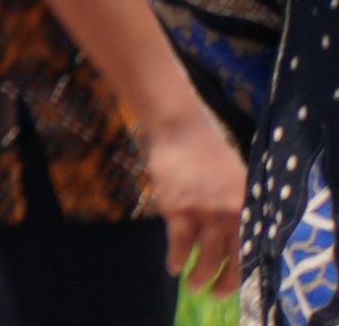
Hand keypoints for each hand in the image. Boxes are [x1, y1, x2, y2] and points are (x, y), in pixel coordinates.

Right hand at [146, 104, 244, 295]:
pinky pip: (179, 243)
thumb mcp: (236, 179)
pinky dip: (175, 258)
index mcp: (247, 206)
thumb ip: (237, 206)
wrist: (180, 130)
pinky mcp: (177, 209)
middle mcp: (230, 213)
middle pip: (230, 258)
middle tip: (215, 294)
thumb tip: (235, 234)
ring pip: (204, 256)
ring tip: (194, 285)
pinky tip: (172, 267)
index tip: (236, 283)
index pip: (250, 248)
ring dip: (199, 276)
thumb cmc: (208, 152)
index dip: (244, 270)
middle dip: (222, 282)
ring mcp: (204, 212)